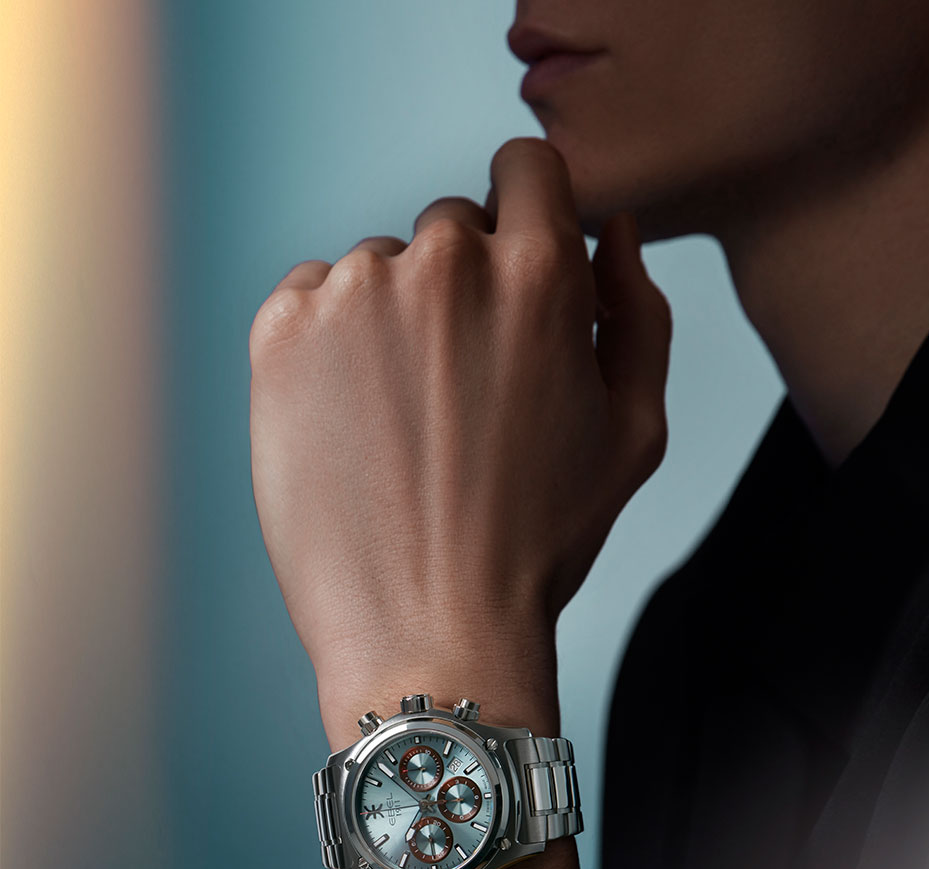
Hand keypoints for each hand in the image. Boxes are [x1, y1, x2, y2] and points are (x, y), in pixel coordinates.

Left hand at [249, 137, 671, 742]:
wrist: (429, 629)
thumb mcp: (633, 431)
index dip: (530, 213)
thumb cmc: (541, 539)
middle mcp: (442, 263)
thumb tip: (611, 231)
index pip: (529, 170)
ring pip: (382, 267)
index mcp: (537, 275)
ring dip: (396, 319)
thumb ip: (637, 311)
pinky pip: (314, 296)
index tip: (518, 268)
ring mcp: (352, 294)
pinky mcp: (280, 332)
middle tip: (463, 387)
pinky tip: (354, 418)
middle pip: (454, 226)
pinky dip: (332, 339)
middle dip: (467, 285)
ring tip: (405, 422)